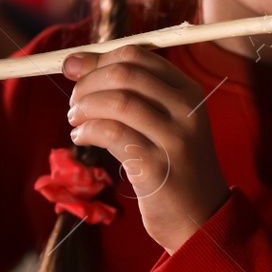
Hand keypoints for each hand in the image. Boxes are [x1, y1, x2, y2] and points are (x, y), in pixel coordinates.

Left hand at [63, 46, 229, 253]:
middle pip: (124, 73)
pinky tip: (80, 138)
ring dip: (84, 107)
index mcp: (188, 90)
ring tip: (75, 121)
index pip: (137, 55)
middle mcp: (187, 109)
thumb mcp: (160, 120)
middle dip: (87, 83)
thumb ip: (126, 90)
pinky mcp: (158, 167)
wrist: (199, 217)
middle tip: (73, 102)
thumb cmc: (170, 163)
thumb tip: (73, 62)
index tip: (72, 69)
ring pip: (118, 102)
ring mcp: (175, 138)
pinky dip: (87, 131)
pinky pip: (112, 134)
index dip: (97, 59)